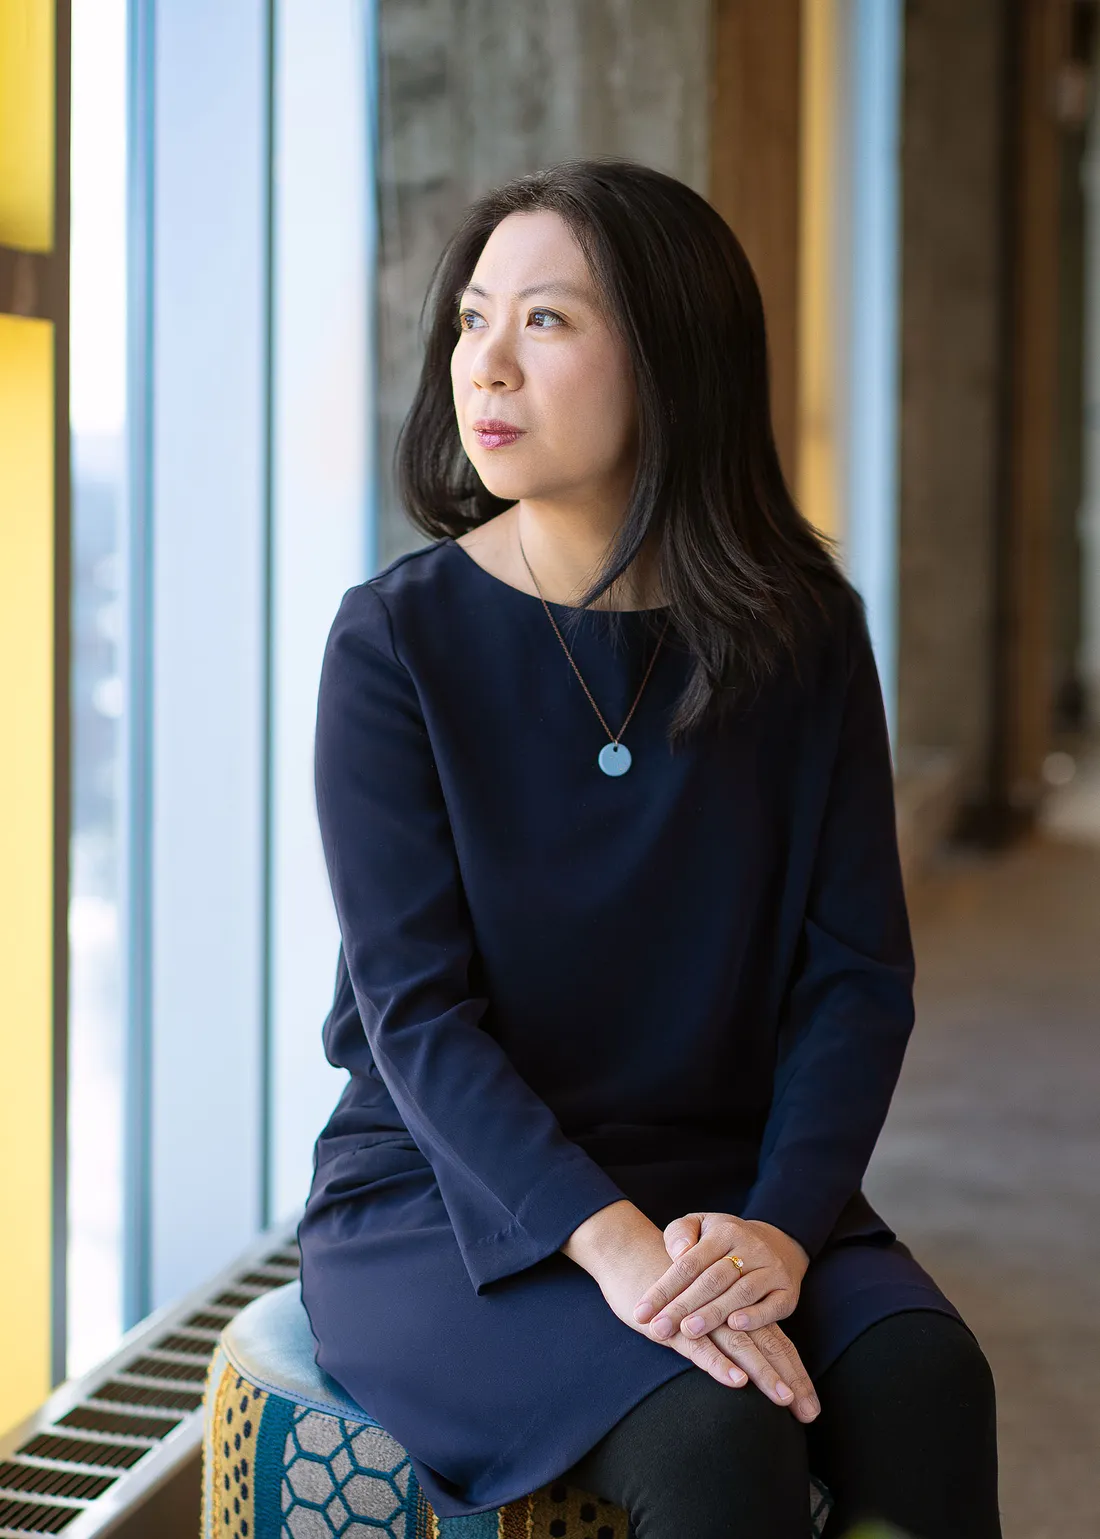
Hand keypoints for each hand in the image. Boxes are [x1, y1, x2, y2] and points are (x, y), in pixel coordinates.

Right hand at [564, 1203, 818, 1420]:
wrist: (627, 1249)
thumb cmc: (666, 1277)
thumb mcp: (702, 1299)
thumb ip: (722, 1321)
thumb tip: (745, 1358)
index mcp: (737, 1305)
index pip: (775, 1341)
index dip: (795, 1372)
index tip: (811, 1408)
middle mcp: (726, 1309)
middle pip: (766, 1346)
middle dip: (789, 1380)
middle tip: (809, 1414)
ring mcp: (700, 1316)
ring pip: (740, 1347)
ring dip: (763, 1373)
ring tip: (783, 1400)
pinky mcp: (673, 1324)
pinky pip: (700, 1346)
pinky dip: (719, 1363)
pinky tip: (736, 1380)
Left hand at [632, 1211, 809, 1338]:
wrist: (777, 1243)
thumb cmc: (723, 1241)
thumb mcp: (700, 1225)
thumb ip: (680, 1233)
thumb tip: (678, 1252)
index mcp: (724, 1231)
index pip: (689, 1262)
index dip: (663, 1288)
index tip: (641, 1312)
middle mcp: (750, 1248)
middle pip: (712, 1279)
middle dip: (683, 1306)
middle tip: (659, 1329)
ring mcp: (771, 1270)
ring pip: (740, 1293)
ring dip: (713, 1314)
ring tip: (688, 1331)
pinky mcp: (788, 1292)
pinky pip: (773, 1306)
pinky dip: (755, 1316)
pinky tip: (735, 1326)